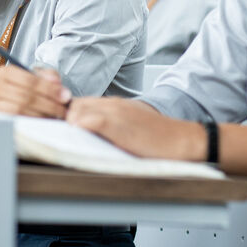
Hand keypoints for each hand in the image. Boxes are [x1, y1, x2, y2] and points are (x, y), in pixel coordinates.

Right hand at [0, 64, 70, 117]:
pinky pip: (13, 120)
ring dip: (40, 114)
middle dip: (48, 103)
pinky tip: (41, 121)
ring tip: (54, 116)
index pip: (30, 80)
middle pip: (26, 95)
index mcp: (6, 72)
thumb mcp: (35, 78)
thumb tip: (56, 82)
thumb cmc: (22, 90)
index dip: (49, 88)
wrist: (3, 104)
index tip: (65, 96)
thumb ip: (48, 76)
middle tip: (62, 110)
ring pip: (20, 109)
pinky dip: (29, 121)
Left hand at [67, 97, 206, 160]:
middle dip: (65, 120)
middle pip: (75, 105)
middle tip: (64, 139)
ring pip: (77, 109)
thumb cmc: (158, 138)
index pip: (80, 103)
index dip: (69, 115)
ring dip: (70, 125)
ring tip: (70, 143)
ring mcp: (115, 112)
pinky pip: (89, 120)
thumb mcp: (131, 126)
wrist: (181, 140)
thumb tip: (90, 134)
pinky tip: (79, 141)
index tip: (65, 131)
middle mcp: (113, 104)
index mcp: (115, 105)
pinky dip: (79, 128)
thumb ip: (111, 126)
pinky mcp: (118, 124)